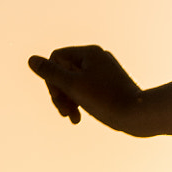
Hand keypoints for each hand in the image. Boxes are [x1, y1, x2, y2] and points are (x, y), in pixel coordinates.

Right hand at [26, 45, 140, 128]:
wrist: (139, 115)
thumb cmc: (106, 100)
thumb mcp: (73, 86)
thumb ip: (51, 73)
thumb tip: (31, 60)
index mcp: (89, 53)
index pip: (56, 58)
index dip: (51, 78)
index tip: (58, 97)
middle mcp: (98, 58)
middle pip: (64, 71)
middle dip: (60, 93)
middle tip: (63, 112)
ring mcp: (105, 72)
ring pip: (75, 83)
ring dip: (69, 101)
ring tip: (72, 118)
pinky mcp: (111, 87)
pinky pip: (87, 91)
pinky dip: (81, 103)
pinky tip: (79, 119)